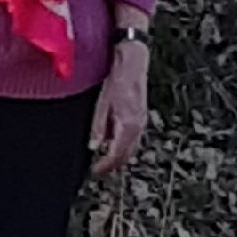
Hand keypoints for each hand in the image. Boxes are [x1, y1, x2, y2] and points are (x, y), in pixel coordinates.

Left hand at [91, 40, 149, 176]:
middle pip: (126, 156)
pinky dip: (124, 146)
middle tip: (98, 169)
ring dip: (119, 157)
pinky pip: (134, 140)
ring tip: (103, 159)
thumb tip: (93, 147)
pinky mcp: (141, 118)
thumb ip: (98, 128)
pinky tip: (113, 143)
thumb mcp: (101, 105)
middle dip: (112, 165)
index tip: (94, 171)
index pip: (116, 155)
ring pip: (131, 149)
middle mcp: (138, 127)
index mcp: (127, 126)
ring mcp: (142, 123)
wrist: (132, 64)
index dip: (104, 166)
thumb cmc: (116, 81)